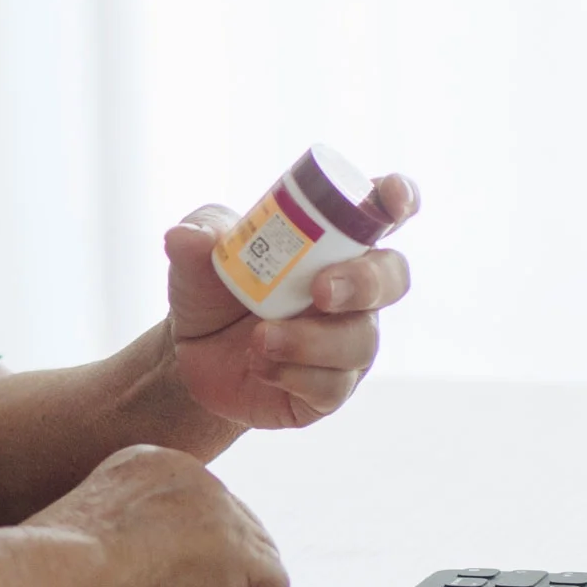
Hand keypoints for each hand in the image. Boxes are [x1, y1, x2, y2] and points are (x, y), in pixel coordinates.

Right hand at [27, 444, 288, 586]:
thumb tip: (145, 575)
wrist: (65, 572)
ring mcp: (222, 511)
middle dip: (223, 582)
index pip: (201, 508)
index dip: (199, 556)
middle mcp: (194, 476)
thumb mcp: (93, 530)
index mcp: (154, 463)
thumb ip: (127, 537)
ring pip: (257, 557)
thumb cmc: (61, 566)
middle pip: (236, 529)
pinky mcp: (239, 554)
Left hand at [165, 173, 418, 429]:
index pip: (380, 210)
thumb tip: (187, 236)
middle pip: (392, 277)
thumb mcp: (196, 255)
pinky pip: (334, 386)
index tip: (391, 197)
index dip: (398, 198)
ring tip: (261, 338)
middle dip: (364, 283)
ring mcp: (347, 340)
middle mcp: (352, 289)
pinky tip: (261, 365)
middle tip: (319, 291)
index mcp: (331, 241)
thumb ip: (198, 237)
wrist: (190, 354)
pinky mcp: (331, 388)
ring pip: (361, 340)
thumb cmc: (210, 289)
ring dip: (311, 340)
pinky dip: (295, 374)